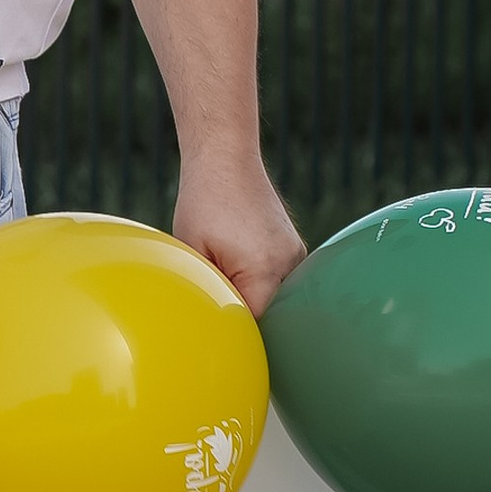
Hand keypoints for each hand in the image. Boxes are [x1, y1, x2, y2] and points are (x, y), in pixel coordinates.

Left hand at [175, 156, 305, 318]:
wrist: (226, 158)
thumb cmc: (203, 203)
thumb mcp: (193, 254)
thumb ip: (207, 291)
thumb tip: (209, 323)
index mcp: (266, 271)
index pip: (256, 323)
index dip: (236, 331)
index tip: (219, 333)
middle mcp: (291, 265)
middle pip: (272, 313)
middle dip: (247, 315)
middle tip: (220, 309)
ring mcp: (296, 255)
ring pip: (277, 296)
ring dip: (254, 295)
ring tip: (226, 277)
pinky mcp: (293, 247)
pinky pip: (280, 278)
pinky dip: (261, 280)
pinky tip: (237, 265)